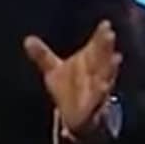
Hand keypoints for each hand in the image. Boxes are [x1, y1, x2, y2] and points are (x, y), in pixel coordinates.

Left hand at [24, 20, 122, 135]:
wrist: (76, 119)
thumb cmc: (69, 90)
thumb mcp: (54, 71)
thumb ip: (43, 56)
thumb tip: (28, 39)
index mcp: (88, 64)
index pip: (96, 47)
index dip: (101, 36)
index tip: (105, 24)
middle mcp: (96, 75)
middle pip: (103, 59)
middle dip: (107, 47)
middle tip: (110, 34)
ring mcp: (98, 90)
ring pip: (106, 77)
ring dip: (111, 69)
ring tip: (116, 58)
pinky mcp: (95, 107)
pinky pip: (100, 99)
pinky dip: (102, 93)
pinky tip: (104, 87)